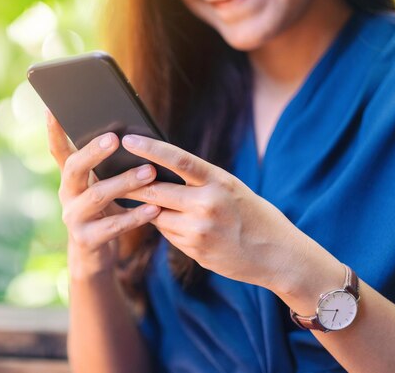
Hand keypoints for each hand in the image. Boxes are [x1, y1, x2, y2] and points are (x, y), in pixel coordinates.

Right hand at [45, 112, 160, 279]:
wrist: (94, 258)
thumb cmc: (104, 213)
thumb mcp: (101, 188)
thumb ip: (107, 168)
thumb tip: (133, 136)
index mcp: (71, 178)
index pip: (58, 150)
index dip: (53, 130)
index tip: (51, 108)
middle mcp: (67, 195)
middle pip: (75, 168)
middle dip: (94, 152)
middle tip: (115, 138)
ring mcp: (74, 218)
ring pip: (98, 196)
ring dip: (125, 182)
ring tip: (149, 172)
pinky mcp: (87, 240)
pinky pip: (112, 226)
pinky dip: (135, 217)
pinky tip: (154, 209)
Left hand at [121, 134, 307, 289]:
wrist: (277, 254)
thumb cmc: (252, 214)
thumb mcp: (231, 188)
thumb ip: (200, 181)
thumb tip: (161, 171)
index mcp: (219, 181)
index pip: (178, 159)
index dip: (150, 148)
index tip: (128, 139)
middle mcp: (207, 204)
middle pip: (156, 191)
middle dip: (134, 186)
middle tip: (116, 179)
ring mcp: (200, 230)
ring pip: (157, 215)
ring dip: (153, 210)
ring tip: (161, 205)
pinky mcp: (195, 250)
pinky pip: (168, 234)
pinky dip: (167, 227)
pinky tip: (183, 226)